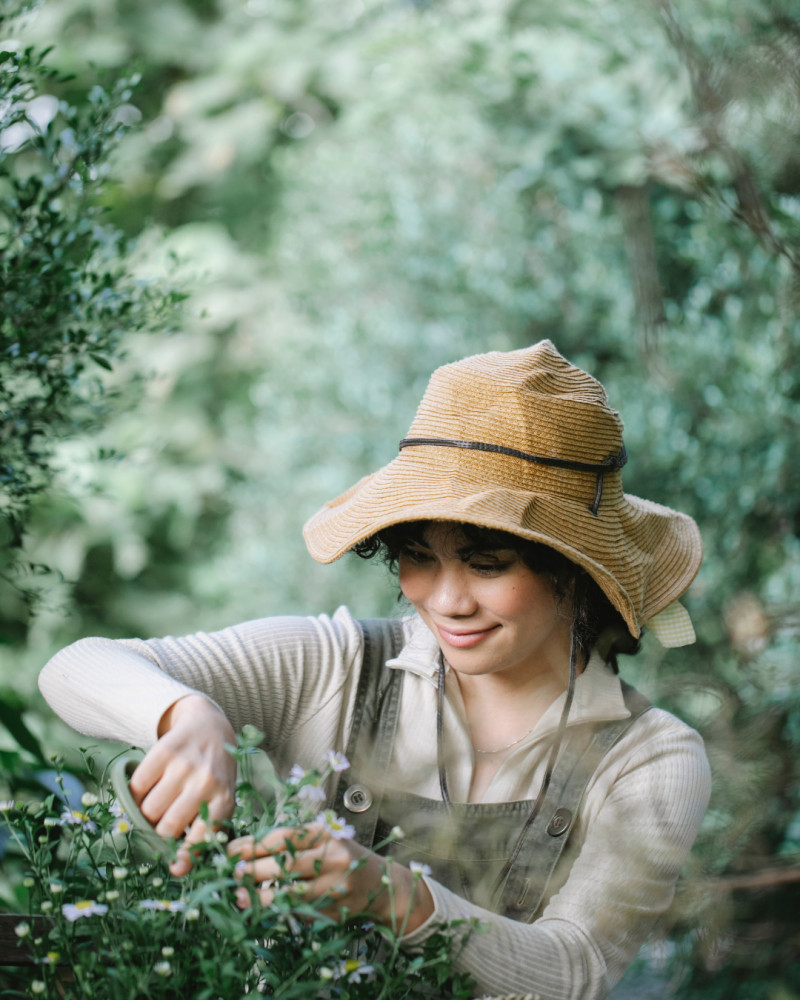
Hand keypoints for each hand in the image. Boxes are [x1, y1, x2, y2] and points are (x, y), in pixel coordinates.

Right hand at [129, 693, 236, 875]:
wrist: (209, 726)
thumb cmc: (214, 773)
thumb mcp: (220, 798)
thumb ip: (204, 831)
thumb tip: (177, 869)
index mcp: (224, 799)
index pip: (201, 838)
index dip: (185, 857)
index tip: (175, 867)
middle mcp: (206, 782)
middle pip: (167, 827)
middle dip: (159, 833)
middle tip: (160, 825)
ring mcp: (185, 765)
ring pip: (149, 809)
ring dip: (146, 813)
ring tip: (156, 804)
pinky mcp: (165, 750)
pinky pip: (137, 785)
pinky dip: (136, 792)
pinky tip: (148, 787)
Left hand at [228, 824, 434, 933]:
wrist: (382, 885)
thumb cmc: (342, 856)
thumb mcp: (324, 839)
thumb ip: (293, 842)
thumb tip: (247, 851)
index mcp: (326, 834)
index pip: (284, 837)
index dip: (253, 844)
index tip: (229, 850)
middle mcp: (333, 858)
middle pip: (285, 865)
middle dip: (253, 869)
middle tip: (231, 873)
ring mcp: (334, 887)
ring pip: (290, 893)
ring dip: (261, 895)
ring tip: (239, 896)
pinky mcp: (333, 910)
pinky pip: (300, 911)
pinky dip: (278, 909)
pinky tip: (262, 909)